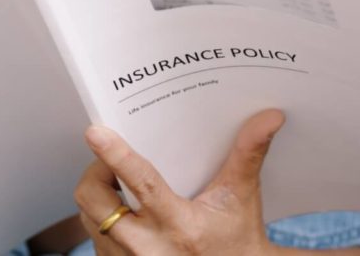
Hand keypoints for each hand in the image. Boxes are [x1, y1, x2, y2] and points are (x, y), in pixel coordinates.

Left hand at [74, 109, 285, 255]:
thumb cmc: (237, 240)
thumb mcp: (242, 197)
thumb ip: (248, 154)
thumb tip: (270, 117)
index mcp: (180, 225)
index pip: (141, 185)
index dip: (115, 156)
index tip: (96, 133)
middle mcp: (149, 248)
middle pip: (96, 203)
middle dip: (96, 173)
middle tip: (110, 161)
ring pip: (90, 219)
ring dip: (98, 197)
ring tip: (118, 185)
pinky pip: (94, 238)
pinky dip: (102, 219)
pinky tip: (123, 211)